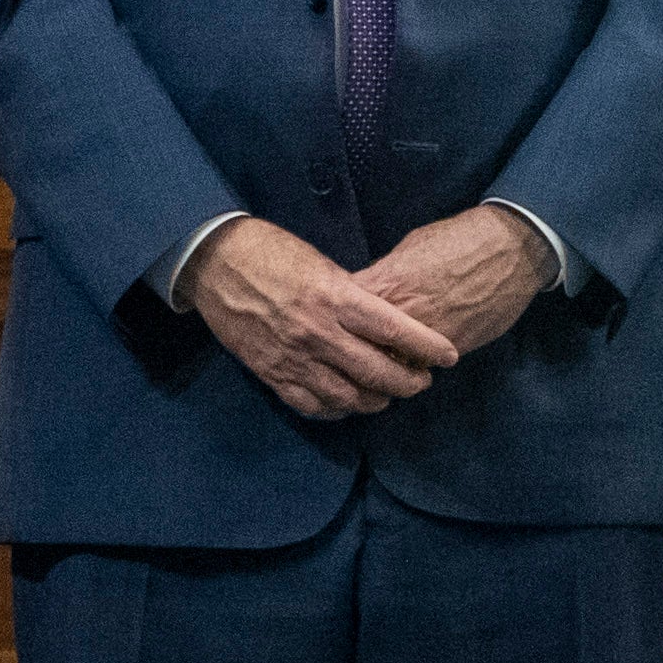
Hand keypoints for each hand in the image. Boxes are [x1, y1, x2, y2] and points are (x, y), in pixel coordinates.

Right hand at [184, 221, 461, 418]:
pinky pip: (312, 405)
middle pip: (377, 372)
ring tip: (387, 395)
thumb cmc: (271, 253)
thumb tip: (381, 320)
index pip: (394, 330)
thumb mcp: (321, 265)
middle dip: (408, 382)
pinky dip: (337, 409)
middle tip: (422, 381)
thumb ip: (352, 295)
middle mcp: (318, 333)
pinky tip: (348, 403)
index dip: (427, 346)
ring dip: (376, 401)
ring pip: (348, 396)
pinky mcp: (272, 374)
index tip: (448, 355)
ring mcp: (294, 358)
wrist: (214, 263)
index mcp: (335, 298)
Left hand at [353, 202, 550, 361]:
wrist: (508, 250)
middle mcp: (401, 316)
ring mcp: (426, 336)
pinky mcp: (452, 350)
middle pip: (360, 346)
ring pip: (389, 364)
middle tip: (351, 355)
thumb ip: (384, 276)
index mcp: (385, 285)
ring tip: (380, 364)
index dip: (336, 322)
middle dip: (354, 351)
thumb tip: (369, 291)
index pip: (342, 315)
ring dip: (384, 365)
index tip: (334, 326)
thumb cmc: (457, 240)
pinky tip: (411, 360)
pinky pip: (421, 365)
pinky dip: (413, 365)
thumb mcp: (409, 250)